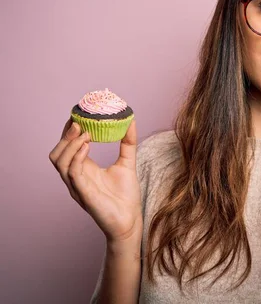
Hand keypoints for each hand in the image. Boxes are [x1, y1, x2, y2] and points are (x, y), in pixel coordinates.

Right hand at [48, 119, 142, 241]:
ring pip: (59, 161)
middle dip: (65, 136)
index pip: (67, 147)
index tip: (79, 114)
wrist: (130, 220)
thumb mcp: (127, 162)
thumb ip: (128, 142)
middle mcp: (75, 177)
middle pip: (57, 153)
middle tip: (80, 122)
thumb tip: (131, 120)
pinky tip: (87, 146)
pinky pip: (72, 172)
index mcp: (83, 169)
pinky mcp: (82, 193)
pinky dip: (76, 156)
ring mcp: (76, 186)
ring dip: (70, 144)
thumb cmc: (126, 195)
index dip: (69, 131)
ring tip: (86, 133)